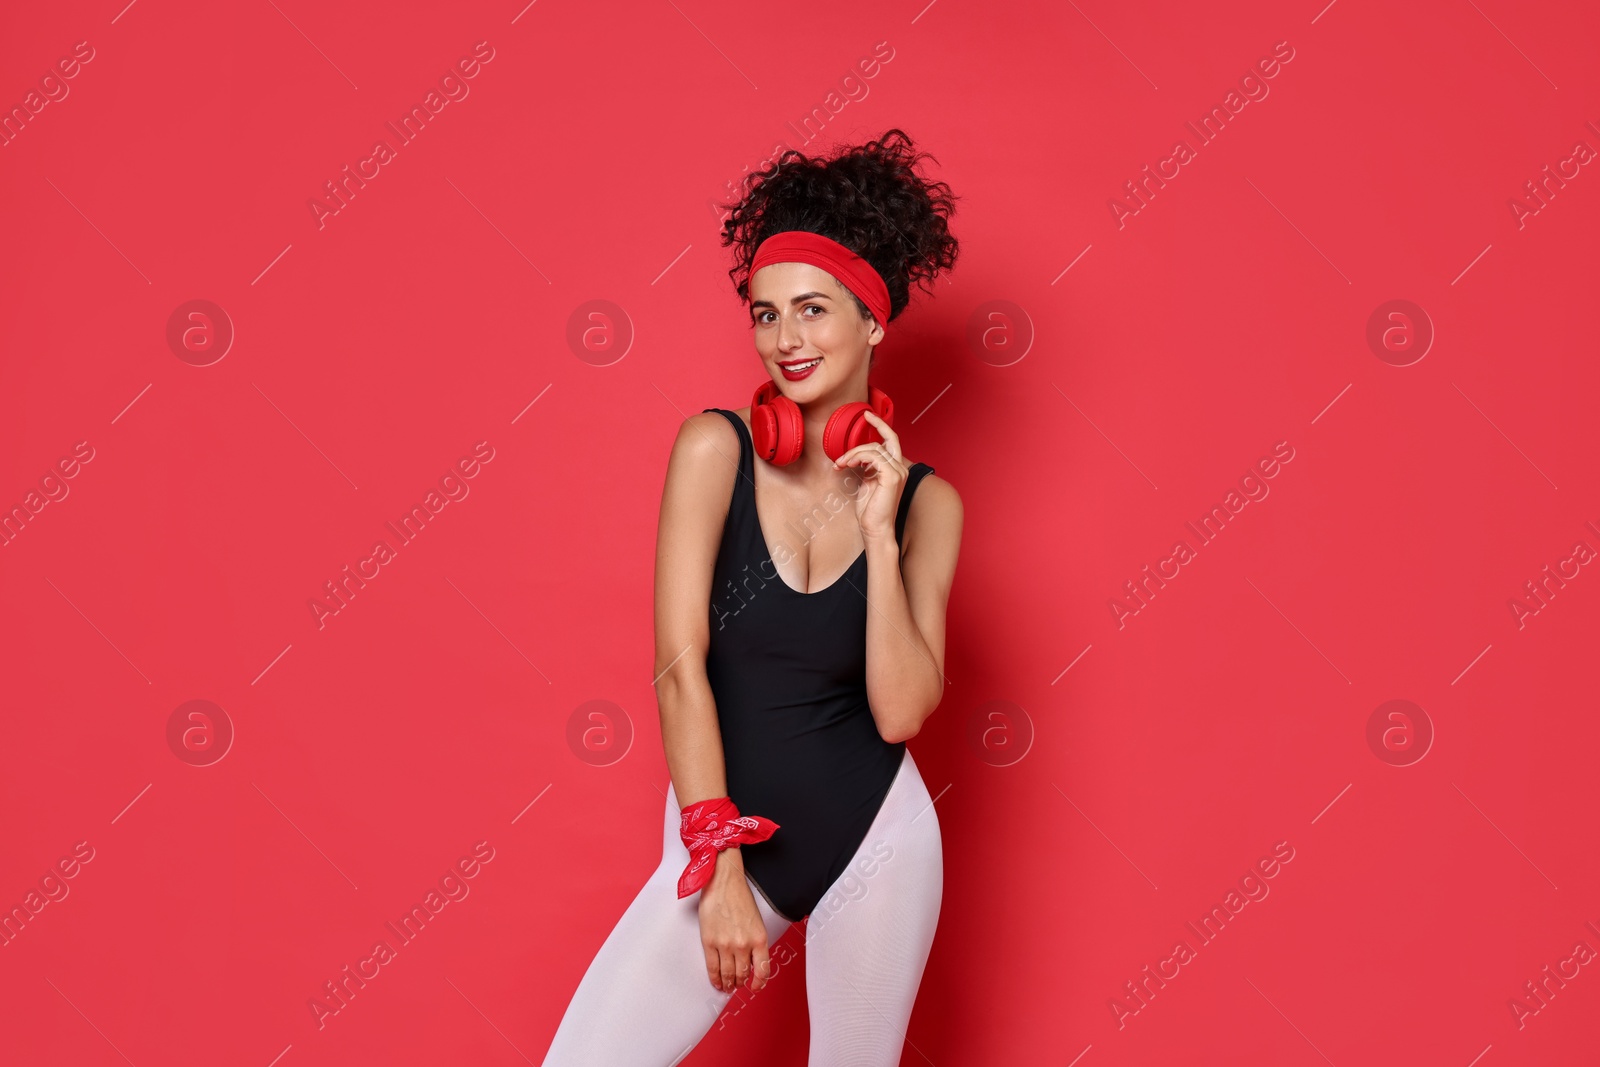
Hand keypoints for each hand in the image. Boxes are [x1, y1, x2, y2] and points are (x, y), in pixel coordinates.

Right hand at [697, 848, 772, 993]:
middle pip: (743, 974)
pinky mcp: (710, 942)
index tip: (756, 986)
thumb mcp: (756, 920)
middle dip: (741, 982)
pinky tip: (717, 982)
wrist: (722, 881)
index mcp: (759, 938)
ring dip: (729, 983)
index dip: (759, 982)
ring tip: (728, 986)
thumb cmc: (739, 896)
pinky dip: (715, 978)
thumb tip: (751, 959)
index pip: (763, 970)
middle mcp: (744, 944)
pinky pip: (713, 968)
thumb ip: (755, 940)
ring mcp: (725, 945)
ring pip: (728, 974)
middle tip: (739, 984)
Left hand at [831, 410, 908, 543]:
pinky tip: (847, 465)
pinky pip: (873, 456)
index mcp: (895, 469)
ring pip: (875, 448)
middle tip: (855, 431)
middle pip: (885, 440)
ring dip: (853, 453)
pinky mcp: (892, 477)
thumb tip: (857, 456)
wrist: (875, 529)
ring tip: (841, 464)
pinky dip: (857, 457)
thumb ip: (867, 468)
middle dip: (870, 431)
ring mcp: (898, 472)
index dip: (882, 425)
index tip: (868, 415)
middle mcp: (900, 468)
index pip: (891, 441)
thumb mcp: (867, 483)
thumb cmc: (870, 511)